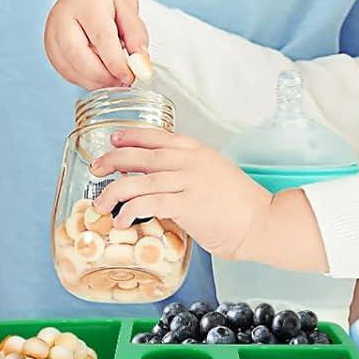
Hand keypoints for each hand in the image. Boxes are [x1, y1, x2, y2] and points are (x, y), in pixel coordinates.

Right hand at [44, 0, 149, 88]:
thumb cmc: (108, 3)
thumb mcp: (129, 9)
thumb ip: (136, 34)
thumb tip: (140, 64)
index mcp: (87, 2)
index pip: (100, 36)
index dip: (115, 62)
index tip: (129, 76)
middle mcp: (62, 17)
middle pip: (77, 54)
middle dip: (102, 75)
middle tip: (122, 82)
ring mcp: (52, 34)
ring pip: (70, 67)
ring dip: (95, 81)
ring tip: (115, 80)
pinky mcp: (50, 49)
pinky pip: (66, 72)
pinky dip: (86, 80)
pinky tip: (101, 78)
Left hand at [88, 128, 273, 258]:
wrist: (262, 222)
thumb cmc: (240, 205)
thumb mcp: (214, 175)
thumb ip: (187, 173)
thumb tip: (160, 183)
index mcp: (197, 151)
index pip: (158, 136)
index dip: (132, 136)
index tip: (114, 139)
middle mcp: (190, 161)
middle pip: (141, 155)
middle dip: (113, 159)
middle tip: (96, 167)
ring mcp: (188, 181)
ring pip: (138, 180)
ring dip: (114, 191)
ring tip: (101, 203)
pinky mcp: (187, 204)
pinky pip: (148, 203)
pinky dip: (130, 211)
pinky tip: (122, 220)